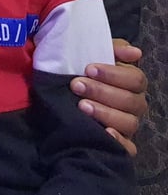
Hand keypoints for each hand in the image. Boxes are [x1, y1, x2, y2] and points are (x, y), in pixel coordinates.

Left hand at [71, 39, 147, 155]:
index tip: (88, 68)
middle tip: (77, 85)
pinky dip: (118, 141)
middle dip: (101, 91)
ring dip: (104, 113)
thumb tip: (135, 52)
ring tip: (81, 106)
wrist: (61, 90)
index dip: (113, 74)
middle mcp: (133, 103)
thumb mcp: (93, 53)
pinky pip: (128, 148)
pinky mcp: (121, 143)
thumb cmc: (82, 70)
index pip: (135, 79)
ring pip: (128, 122)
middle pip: (130, 100)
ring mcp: (127, 124)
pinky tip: (104, 132)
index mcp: (131, 82)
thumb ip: (113, 48)